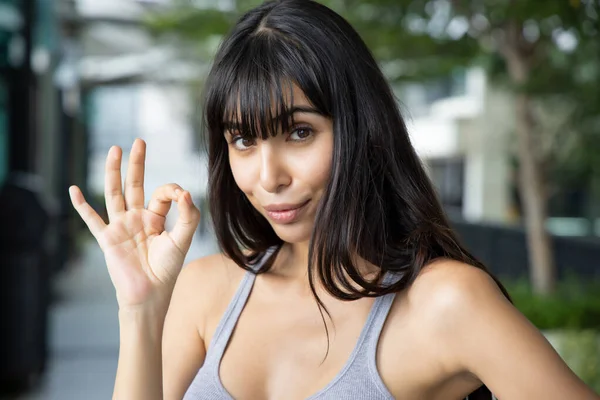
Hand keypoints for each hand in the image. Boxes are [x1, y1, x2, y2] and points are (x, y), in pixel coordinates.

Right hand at [69, 139, 200, 309]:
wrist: (150, 294)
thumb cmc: (167, 270)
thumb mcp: (182, 240)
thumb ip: (187, 216)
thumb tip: (185, 192)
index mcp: (155, 218)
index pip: (161, 194)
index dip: (171, 191)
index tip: (180, 197)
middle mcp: (136, 218)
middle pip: (135, 184)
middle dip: (137, 163)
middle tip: (139, 141)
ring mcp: (120, 226)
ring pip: (114, 193)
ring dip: (114, 172)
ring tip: (115, 149)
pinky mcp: (107, 238)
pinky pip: (92, 220)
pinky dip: (82, 206)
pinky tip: (74, 189)